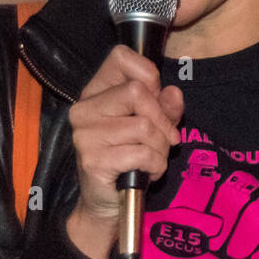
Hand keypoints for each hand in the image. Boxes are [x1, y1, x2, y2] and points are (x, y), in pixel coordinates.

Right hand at [65, 45, 184, 258]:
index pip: (120, 57)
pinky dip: (155, 164)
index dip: (149, 73)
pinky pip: (142, 153)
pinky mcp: (93, 160)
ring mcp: (85, 135)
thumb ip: (165, 106)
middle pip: (138, 91)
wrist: (108, 202)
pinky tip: (147, 172)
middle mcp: (85, 109)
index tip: (157, 98)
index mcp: (96, 92)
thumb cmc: (130, 158)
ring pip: (144, 126)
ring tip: (154, 159)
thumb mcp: (154, 126)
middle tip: (166, 140)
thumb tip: (173, 92)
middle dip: (162, 119)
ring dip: (161, 147)